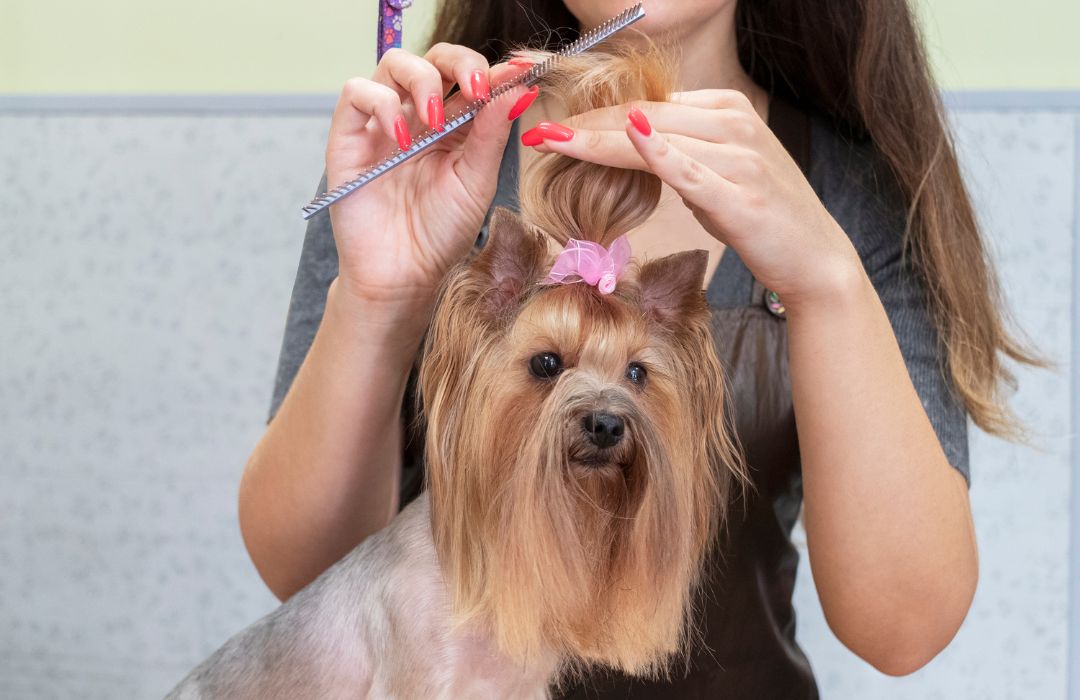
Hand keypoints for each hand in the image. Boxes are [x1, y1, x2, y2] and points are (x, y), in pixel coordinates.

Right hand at [326, 46, 537, 310]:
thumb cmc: (441, 233)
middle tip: (476, 88)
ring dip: (421, 78)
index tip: (518, 72)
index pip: (470, 76)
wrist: (404, 274)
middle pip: (434, 58)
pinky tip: (400, 138)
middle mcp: (417, 117)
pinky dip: (379, 103)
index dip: (493, 69)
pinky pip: (356, 93)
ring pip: (394, 63)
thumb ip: (491, 130)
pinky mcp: (349, 136)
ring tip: (435, 119)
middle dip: (459, 62)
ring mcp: (382, 124)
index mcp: (455, 125)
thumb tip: (519, 85)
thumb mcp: (476, 180)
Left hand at [523, 89, 862, 307]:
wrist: (815, 259)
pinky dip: (657, 152)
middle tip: (540, 131)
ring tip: (554, 141)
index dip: (598, 113)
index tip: (557, 124)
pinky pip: (690, 169)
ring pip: (654, 138)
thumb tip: (634, 143)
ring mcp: (739, 158)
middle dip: (586, 123)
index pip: (649, 104)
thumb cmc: (762, 217)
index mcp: (727, 109)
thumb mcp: (719, 171)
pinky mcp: (740, 196)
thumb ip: (682, 149)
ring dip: (598, 139)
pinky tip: (627, 136)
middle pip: (644, 114)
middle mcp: (734, 124)